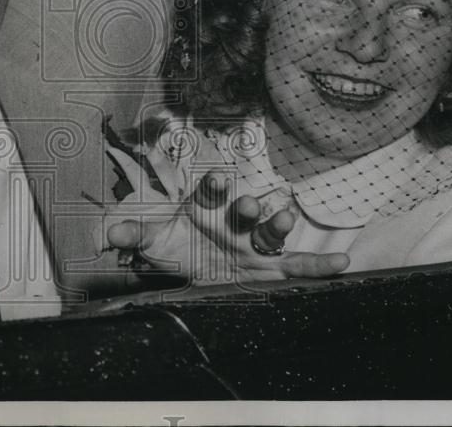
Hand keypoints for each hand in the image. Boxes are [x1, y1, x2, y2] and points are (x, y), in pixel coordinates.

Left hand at [108, 168, 348, 283]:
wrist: (192, 272)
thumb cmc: (176, 247)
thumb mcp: (153, 241)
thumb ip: (136, 233)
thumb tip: (109, 232)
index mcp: (207, 207)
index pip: (211, 191)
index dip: (214, 186)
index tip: (214, 178)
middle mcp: (234, 220)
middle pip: (244, 210)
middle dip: (247, 207)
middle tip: (248, 205)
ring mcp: (254, 243)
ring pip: (271, 231)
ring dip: (278, 224)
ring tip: (283, 220)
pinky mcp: (271, 268)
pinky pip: (298, 266)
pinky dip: (320, 266)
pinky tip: (343, 264)